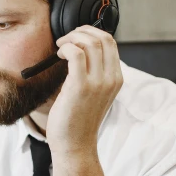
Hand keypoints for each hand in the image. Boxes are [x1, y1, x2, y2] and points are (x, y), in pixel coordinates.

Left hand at [46, 25, 122, 154]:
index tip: (76, 38)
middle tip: (66, 39)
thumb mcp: (95, 94)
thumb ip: (94, 74)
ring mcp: (97, 83)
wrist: (75, 145)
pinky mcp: (80, 86)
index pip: (110, 42)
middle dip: (81, 31)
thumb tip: (80, 51)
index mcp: (116, 79)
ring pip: (90, 43)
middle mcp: (110, 79)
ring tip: (60, 47)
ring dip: (71, 38)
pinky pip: (76, 54)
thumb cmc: (78, 120)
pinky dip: (65, 48)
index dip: (91, 33)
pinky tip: (58, 55)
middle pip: (103, 38)